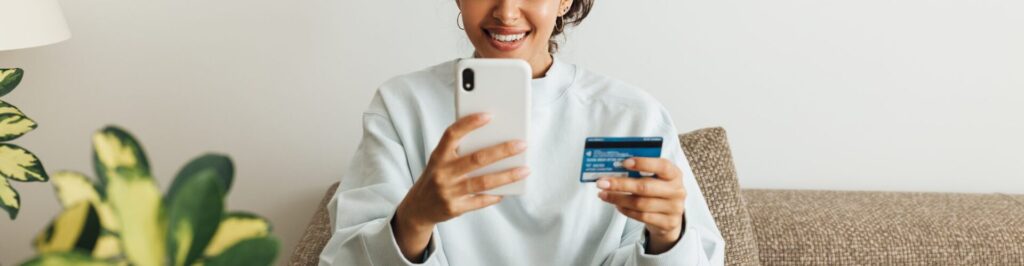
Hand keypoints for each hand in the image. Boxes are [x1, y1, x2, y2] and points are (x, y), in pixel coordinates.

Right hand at [392, 113, 529, 260]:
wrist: (419, 207)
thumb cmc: (437, 176)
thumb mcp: (441, 160)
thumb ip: (459, 150)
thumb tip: (494, 139)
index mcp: (438, 156)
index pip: (452, 134)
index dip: (469, 123)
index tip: (489, 115)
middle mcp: (442, 173)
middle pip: (476, 159)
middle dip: (502, 151)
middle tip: (522, 144)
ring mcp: (448, 192)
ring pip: (483, 182)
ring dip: (507, 175)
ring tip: (525, 169)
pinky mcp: (455, 208)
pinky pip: (480, 201)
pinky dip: (496, 195)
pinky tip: (509, 190)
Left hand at [597, 157, 686, 253]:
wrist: (671, 217)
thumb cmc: (659, 191)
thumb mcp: (656, 178)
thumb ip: (641, 172)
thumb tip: (614, 167)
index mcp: (674, 174)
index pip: (662, 166)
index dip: (643, 163)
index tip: (624, 163)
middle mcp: (677, 191)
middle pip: (645, 187)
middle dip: (620, 184)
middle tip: (602, 182)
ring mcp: (673, 208)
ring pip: (640, 204)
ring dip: (618, 199)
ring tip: (604, 194)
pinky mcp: (667, 223)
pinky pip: (641, 217)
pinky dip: (626, 210)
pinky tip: (616, 205)